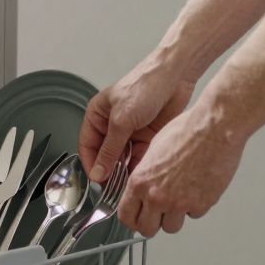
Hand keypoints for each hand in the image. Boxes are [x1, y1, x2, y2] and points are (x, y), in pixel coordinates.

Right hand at [79, 70, 194, 183]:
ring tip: (127, 185)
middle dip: (109, 171)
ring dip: (124, 171)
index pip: (88, 146)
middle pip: (106, 155)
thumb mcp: (122, 119)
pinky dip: (139, 167)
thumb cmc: (145, 84)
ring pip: (123, 159)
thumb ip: (110, 149)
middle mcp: (112, 124)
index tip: (96, 181)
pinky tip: (140, 176)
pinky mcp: (148, 137)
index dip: (91, 164)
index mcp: (98, 115)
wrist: (176, 76)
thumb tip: (98, 171)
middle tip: (112, 188)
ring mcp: (131, 132)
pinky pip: (140, 157)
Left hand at [117, 103, 245, 236]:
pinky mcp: (201, 204)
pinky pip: (193, 215)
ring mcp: (179, 203)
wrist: (214, 128)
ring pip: (171, 227)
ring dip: (174, 217)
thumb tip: (143, 186)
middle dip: (151, 223)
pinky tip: (196, 189)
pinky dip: (194, 207)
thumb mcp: (152, 150)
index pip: (126, 216)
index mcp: (140, 182)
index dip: (132, 218)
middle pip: (147, 229)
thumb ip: (145, 174)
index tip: (136, 217)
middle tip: (157, 214)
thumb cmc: (186, 131)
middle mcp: (157, 196)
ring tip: (179, 198)